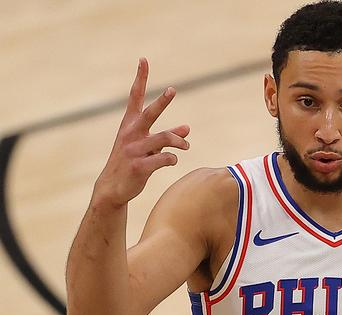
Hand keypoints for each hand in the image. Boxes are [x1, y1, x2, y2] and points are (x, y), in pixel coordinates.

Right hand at [94, 57, 190, 206]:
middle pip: (150, 113)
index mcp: (130, 124)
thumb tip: (187, 128)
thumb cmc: (132, 162)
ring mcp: (134, 150)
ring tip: (186, 146)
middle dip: (162, 102)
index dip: (140, 78)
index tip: (143, 60)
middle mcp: (131, 134)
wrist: (113, 188)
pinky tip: (172, 161)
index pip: (135, 97)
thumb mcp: (147, 146)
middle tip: (173, 90)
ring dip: (179, 141)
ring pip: (164, 138)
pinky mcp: (139, 167)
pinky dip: (172, 159)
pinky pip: (163, 159)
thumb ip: (168, 136)